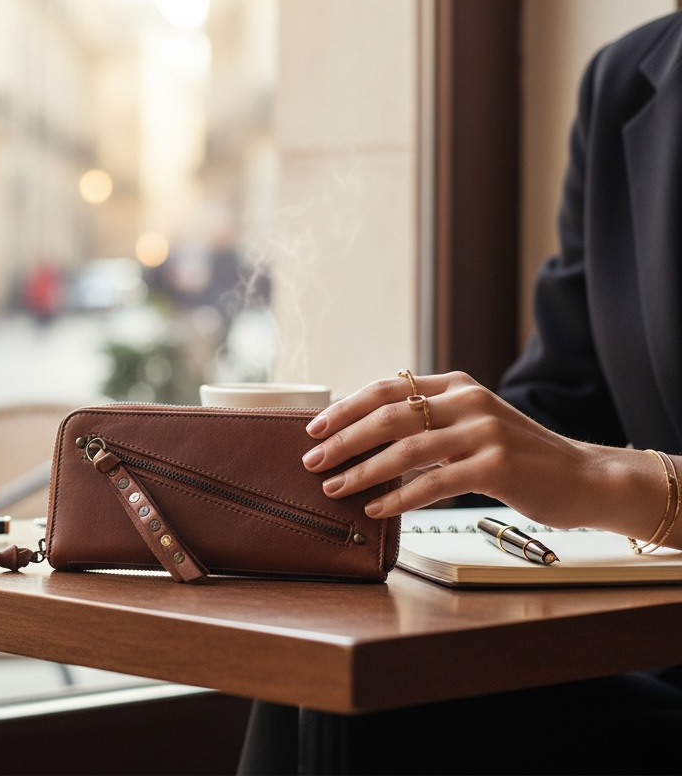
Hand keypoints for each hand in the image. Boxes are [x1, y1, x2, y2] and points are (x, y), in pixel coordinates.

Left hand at [300, 371, 648, 530]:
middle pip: (389, 416)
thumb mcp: (470, 424)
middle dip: (343, 440)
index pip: (387, 388)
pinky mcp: (497, 466)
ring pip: (406, 450)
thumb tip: (362, 437)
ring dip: (362, 471)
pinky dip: (398, 498)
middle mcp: (468, 401)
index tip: (314, 428)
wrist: (582, 477)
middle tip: (312, 461)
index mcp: (455, 386)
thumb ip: (428, 422)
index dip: (346, 408)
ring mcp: (484, 432)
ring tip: (334, 488)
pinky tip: (375, 510)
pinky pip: (433, 483)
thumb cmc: (517, 456)